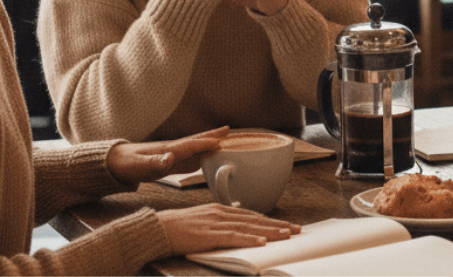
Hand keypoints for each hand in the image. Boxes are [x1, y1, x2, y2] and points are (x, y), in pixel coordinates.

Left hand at [106, 127, 229, 185]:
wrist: (112, 164)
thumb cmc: (124, 165)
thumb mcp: (137, 167)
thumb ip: (154, 163)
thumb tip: (171, 158)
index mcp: (166, 151)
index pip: (190, 146)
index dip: (205, 144)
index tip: (221, 143)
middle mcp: (172, 150)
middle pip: (195, 142)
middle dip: (212, 136)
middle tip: (229, 130)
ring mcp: (171, 155)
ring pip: (194, 149)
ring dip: (210, 143)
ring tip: (225, 140)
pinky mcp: (168, 162)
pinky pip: (189, 158)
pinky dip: (201, 155)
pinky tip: (206, 157)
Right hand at [157, 203, 302, 255]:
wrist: (155, 228)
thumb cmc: (175, 228)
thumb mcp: (201, 223)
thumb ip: (218, 226)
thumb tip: (234, 232)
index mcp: (219, 210)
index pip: (251, 216)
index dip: (271, 221)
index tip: (287, 226)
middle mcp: (220, 213)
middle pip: (255, 219)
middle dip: (278, 225)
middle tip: (297, 230)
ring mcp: (214, 222)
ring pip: (249, 227)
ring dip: (270, 231)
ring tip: (287, 235)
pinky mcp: (207, 234)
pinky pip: (232, 236)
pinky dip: (248, 238)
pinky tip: (261, 242)